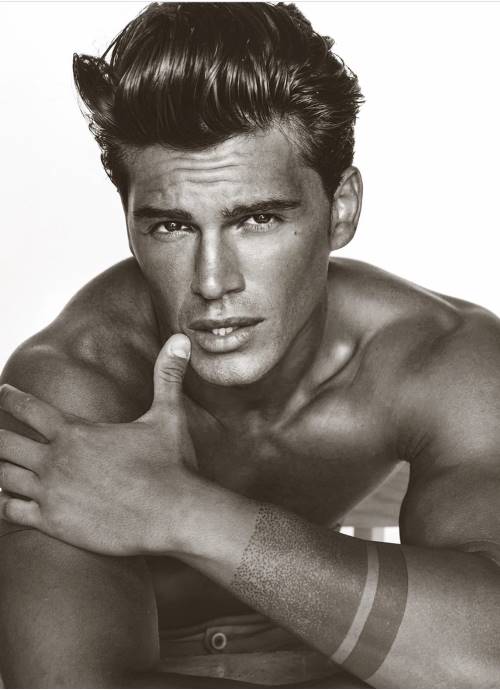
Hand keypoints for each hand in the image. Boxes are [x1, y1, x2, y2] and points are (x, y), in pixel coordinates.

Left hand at [0, 334, 197, 554]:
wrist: (172, 515)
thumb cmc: (171, 464)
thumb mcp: (168, 415)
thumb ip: (167, 375)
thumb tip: (180, 338)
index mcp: (75, 432)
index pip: (28, 408)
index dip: (10, 397)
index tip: (2, 392)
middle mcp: (55, 460)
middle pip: (4, 442)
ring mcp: (51, 493)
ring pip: (2, 476)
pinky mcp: (53, 523)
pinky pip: (11, 511)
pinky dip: (2, 503)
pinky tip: (2, 499)